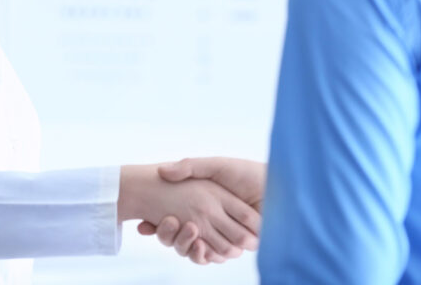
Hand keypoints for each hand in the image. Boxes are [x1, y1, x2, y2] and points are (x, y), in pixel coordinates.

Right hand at [136, 157, 266, 263]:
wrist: (278, 188)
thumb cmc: (247, 173)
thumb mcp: (216, 165)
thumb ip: (190, 167)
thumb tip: (162, 171)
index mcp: (204, 202)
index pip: (173, 219)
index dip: (158, 223)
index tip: (142, 224)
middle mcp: (210, 220)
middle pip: (178, 236)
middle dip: (165, 235)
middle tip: (150, 229)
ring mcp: (221, 234)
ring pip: (192, 248)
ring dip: (181, 245)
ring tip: (178, 235)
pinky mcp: (233, 246)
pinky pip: (212, 256)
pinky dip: (202, 254)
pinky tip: (197, 246)